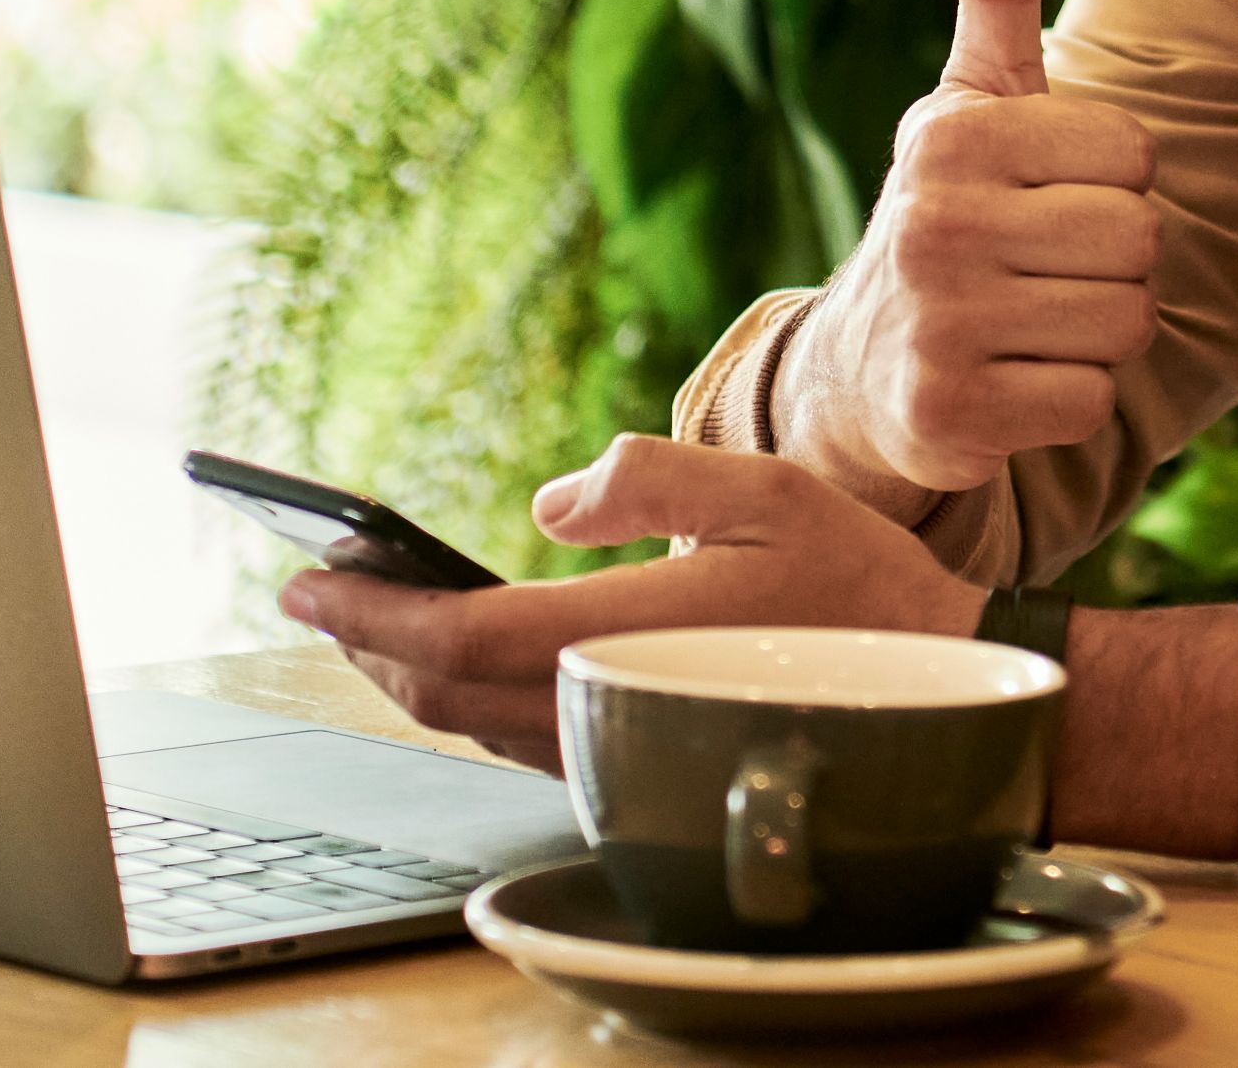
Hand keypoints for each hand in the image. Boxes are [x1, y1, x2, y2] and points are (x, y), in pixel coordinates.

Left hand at [279, 437, 983, 773]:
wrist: (932, 689)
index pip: (458, 638)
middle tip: (316, 589)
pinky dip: (462, 698)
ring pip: (472, 723)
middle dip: (367, 641)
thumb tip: (549, 502)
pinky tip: (456, 659)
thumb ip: (650, 479)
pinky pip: (516, 736)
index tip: (304, 577)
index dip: (368, 613)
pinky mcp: (635, 757)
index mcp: (625, 636)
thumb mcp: (764, 490)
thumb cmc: (855, 583)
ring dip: (407, 672)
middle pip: (443, 692)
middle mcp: (607, 705)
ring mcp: (618, 743)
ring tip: (370, 616)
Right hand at [788, 0, 1158, 495]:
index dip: (1112, 183)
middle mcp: (932, 223)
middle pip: (1139, 240)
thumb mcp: (969, 97)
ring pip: (1125, 323)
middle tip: (1045, 268)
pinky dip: (1066, 402)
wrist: (858, 368)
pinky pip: (1090, 403)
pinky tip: (1012, 382)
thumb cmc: (951, 212)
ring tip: (1030, 321)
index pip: (1134, 155)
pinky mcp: (947, 414)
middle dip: (1114, 262)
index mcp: (951, 135)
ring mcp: (936, 323)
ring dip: (1098, 334)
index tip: (1047, 196)